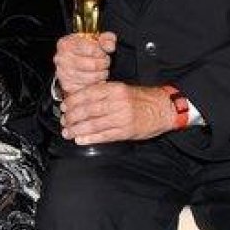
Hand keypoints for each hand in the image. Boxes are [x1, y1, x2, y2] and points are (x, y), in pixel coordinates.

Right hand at [54, 32, 115, 94]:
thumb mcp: (96, 39)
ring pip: (92, 78)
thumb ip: (106, 39)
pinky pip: (88, 88)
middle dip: (103, 64)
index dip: (101, 51)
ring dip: (101, 74)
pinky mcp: (68, 86)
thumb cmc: (85, 49)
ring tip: (100, 70)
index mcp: (66, 44)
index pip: (91, 49)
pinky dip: (95, 84)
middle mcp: (62, 59)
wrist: (73, 60)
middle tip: (104, 62)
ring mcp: (63, 74)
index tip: (102, 52)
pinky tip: (94, 77)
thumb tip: (109, 46)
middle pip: (93, 65)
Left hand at [60, 82, 175, 144]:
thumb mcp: (123, 89)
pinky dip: (90, 138)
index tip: (64, 105)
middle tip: (63, 120)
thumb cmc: (143, 99)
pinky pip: (104, 136)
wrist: (165, 108)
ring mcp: (122, 118)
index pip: (88, 93)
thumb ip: (104, 93)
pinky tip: (80, 140)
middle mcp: (118, 102)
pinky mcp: (126, 131)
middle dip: (72, 116)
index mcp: (116, 89)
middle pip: (88, 110)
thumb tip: (81, 99)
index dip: (73, 100)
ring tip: (67, 132)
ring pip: (93, 124)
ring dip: (77, 129)